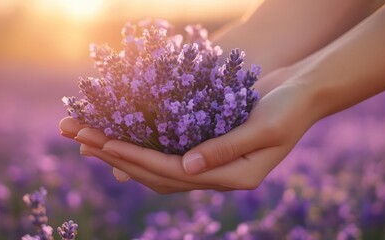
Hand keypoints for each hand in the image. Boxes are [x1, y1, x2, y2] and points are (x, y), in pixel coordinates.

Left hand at [60, 68, 323, 192]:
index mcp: (232, 178)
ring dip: (120, 153)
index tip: (105, 143)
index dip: (137, 158)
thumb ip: (226, 150)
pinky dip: (140, 146)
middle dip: (116, 156)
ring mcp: (210, 163)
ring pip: (156, 166)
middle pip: (156, 173)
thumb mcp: (264, 128)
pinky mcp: (205, 147)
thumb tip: (186, 168)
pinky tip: (118, 138)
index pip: (173, 173)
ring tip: (87, 140)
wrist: (304, 93)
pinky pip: (165, 152)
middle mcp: (216, 176)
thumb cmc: (290, 108)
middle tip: (80, 139)